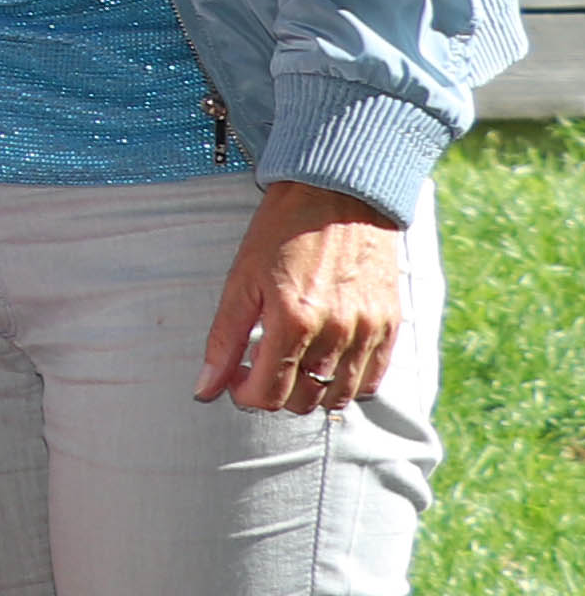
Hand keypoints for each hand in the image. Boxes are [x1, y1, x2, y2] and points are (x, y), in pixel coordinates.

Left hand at [198, 182, 405, 412]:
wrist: (339, 195)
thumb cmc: (282, 233)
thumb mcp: (240, 280)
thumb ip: (224, 339)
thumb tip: (205, 388)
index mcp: (293, 321)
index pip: (269, 394)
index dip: (244, 395)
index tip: (235, 379)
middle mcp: (337, 333)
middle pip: (303, 400)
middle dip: (274, 394)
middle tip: (259, 369)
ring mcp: (369, 332)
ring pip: (339, 396)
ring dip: (310, 392)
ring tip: (291, 364)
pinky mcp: (391, 326)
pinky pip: (371, 379)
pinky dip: (346, 383)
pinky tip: (326, 362)